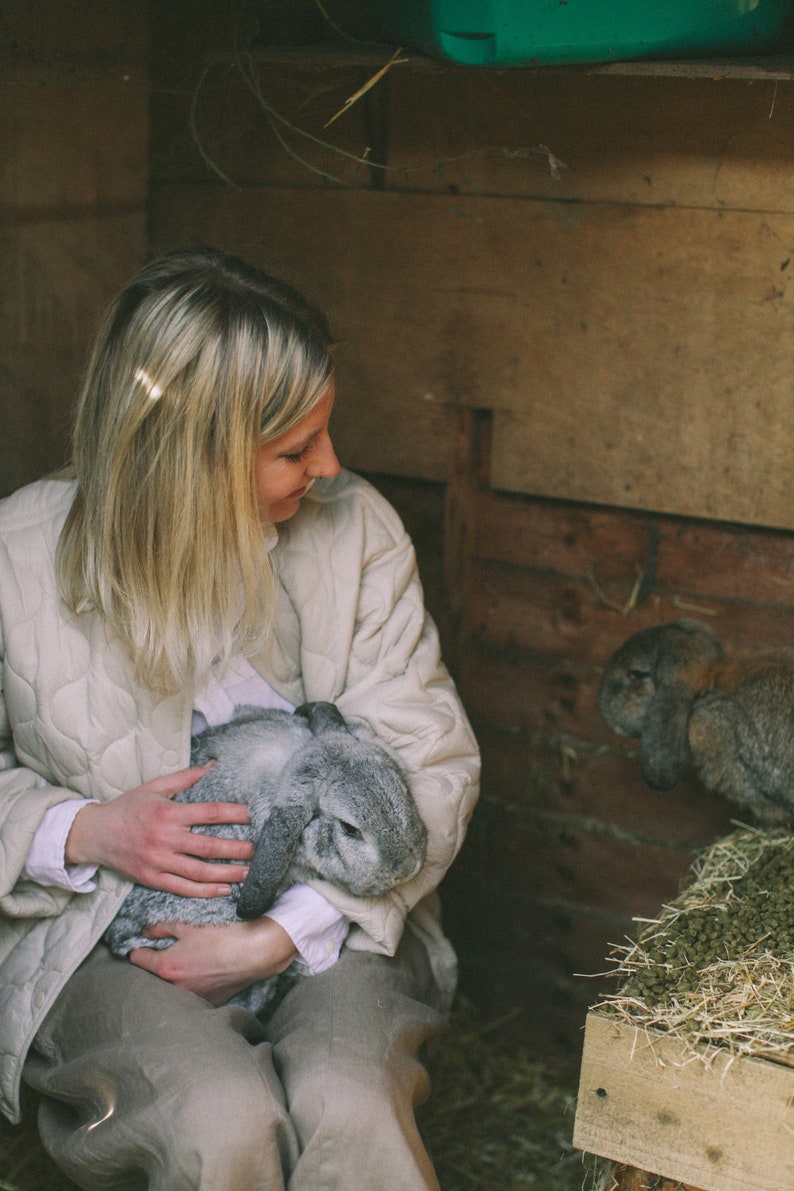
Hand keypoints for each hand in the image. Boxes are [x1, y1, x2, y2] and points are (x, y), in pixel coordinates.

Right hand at [65, 766, 253, 896]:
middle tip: (258, 851)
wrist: (94, 834)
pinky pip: (183, 888)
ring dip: (227, 874)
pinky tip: (224, 890)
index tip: (253, 816)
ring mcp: (158, 861)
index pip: (210, 813)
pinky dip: (205, 891)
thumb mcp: (155, 786)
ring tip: (248, 873)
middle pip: (209, 846)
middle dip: (237, 849)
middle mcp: (165, 838)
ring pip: (199, 872)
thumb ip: (185, 777)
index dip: (234, 814)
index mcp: (168, 812)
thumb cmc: (128, 807)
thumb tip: (213, 765)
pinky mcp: (152, 879)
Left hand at [129, 916, 298, 1004]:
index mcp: (166, 967)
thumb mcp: (188, 926)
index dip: (138, 948)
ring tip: (186, 964)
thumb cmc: (221, 937)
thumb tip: (145, 932)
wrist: (254, 953)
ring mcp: (192, 998)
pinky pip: (192, 996)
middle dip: (154, 966)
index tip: (142, 944)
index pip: (137, 959)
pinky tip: (202, 974)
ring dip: (173, 978)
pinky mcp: (208, 1003)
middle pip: (152, 978)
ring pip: (172, 989)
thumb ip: (162, 928)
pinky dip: (192, 987)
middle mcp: (175, 988)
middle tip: (163, 952)